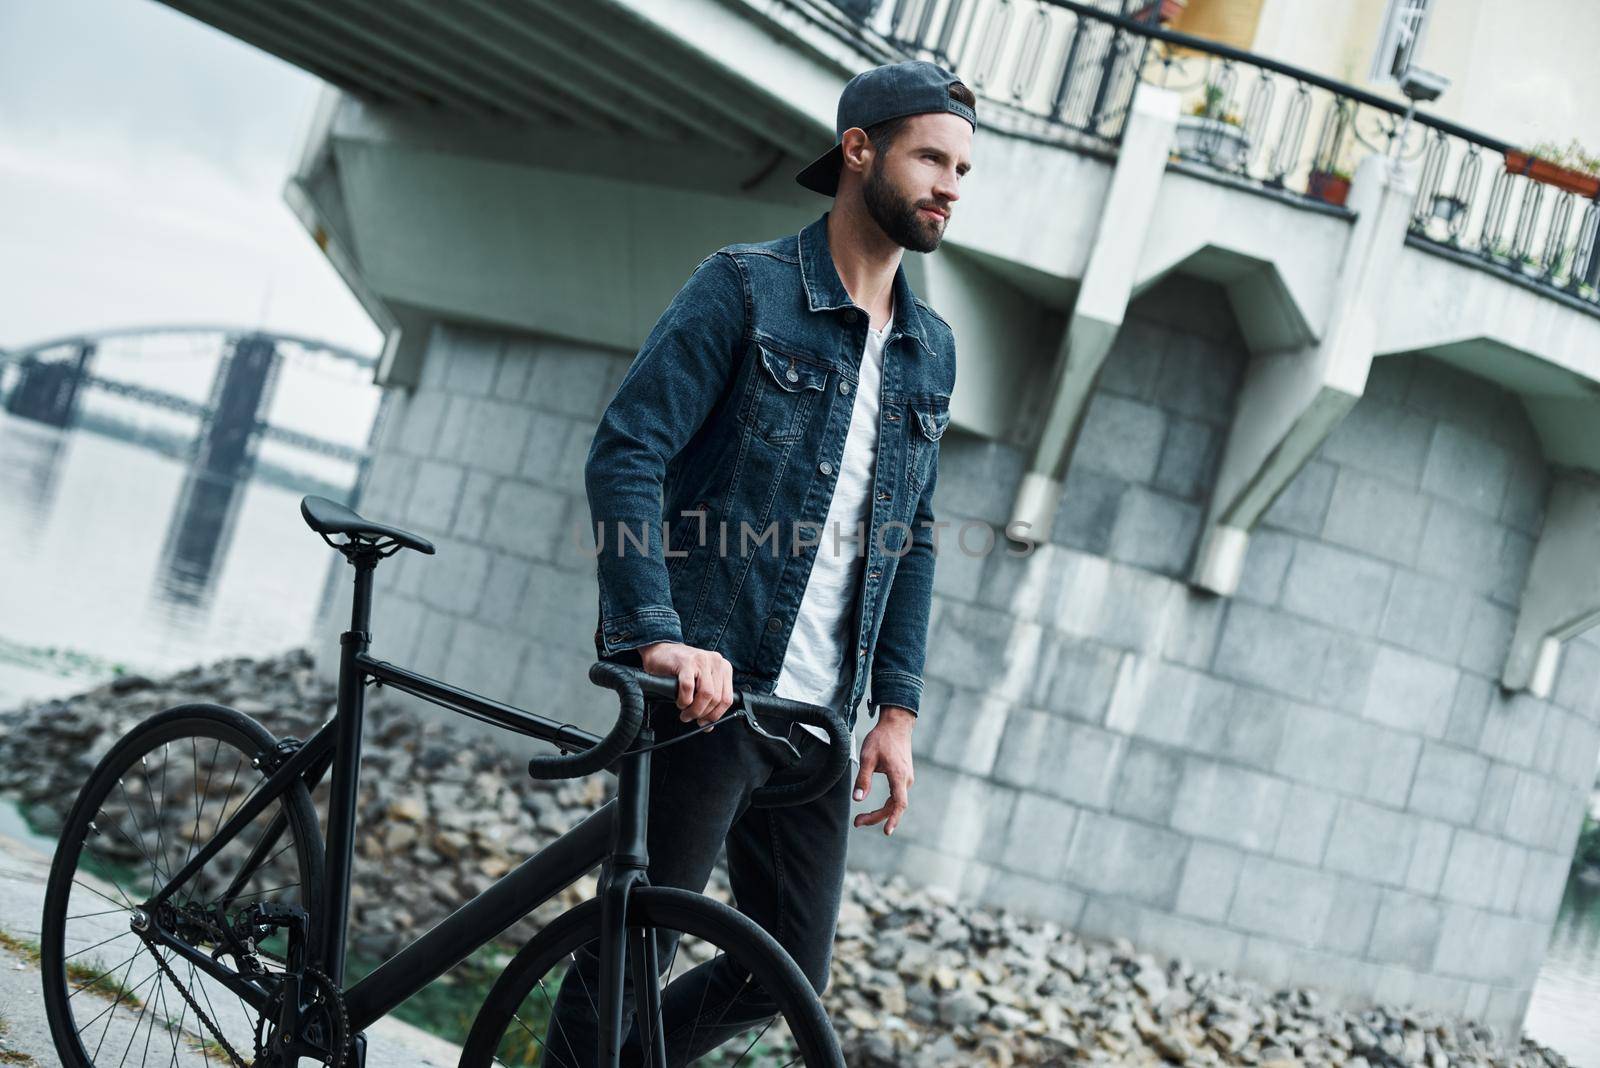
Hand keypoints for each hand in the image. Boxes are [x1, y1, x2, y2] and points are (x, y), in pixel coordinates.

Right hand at [638, 641, 734, 728]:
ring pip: (706, 694)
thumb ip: (708, 701)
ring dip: (694, 709)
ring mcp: (702, 660)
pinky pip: (689, 688)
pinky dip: (684, 700)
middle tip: (690, 718)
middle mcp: (716, 662)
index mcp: (724, 668)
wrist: (660, 651)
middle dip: (703, 714)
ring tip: (685, 713)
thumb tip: (709, 725)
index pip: (727, 698)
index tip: (705, 723)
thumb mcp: (701, 682)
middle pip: (717, 698)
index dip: (716, 715)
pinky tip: (679, 702)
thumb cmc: (680, 669)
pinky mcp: (687, 662)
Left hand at [852, 706, 915, 835]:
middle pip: (894, 806)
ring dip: (880, 813)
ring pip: (895, 802)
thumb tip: (858, 799)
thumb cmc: (881, 739)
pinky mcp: (904, 777)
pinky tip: (875, 809)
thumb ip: (863, 779)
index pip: (899, 803)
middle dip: (876, 817)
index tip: (886, 831)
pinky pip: (897, 796)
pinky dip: (886, 805)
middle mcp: (906, 780)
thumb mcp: (868, 757)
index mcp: (898, 775)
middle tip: (857, 822)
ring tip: (861, 818)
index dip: (893, 819)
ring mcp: (906, 779)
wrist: (896, 725)